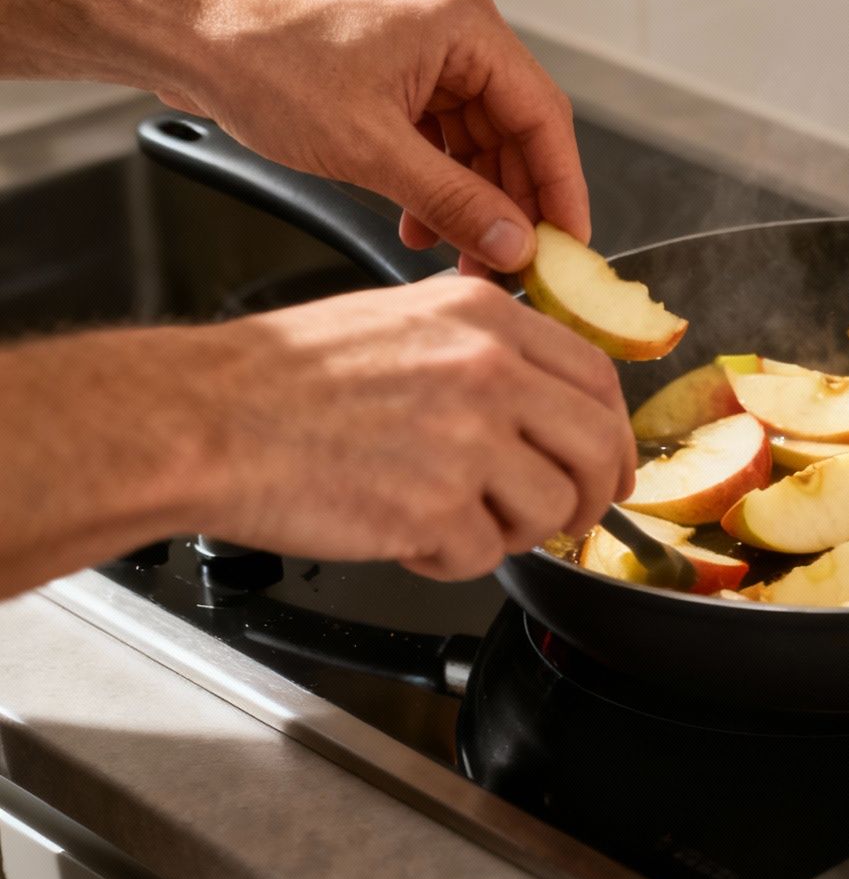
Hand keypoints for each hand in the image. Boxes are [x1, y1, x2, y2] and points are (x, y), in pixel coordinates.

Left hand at [161, 0, 588, 275]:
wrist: (182, 34)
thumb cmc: (259, 61)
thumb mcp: (368, 149)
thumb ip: (453, 202)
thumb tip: (512, 244)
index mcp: (464, 24)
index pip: (543, 117)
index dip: (561, 189)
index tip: (569, 246)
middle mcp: (454, 27)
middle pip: (514, 130)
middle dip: (510, 203)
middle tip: (511, 263)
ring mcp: (424, 46)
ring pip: (476, 138)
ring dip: (470, 198)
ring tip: (456, 251)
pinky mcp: (396, 66)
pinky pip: (439, 132)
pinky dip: (436, 179)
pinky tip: (420, 222)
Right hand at [190, 278, 635, 579]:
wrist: (205, 418)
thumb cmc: (282, 378)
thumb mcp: (400, 322)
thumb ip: (482, 351)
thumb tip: (545, 401)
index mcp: (485, 319)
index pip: (597, 380)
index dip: (614, 436)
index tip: (609, 466)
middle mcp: (488, 371)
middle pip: (598, 449)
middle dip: (591, 497)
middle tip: (568, 519)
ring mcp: (469, 438)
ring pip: (550, 510)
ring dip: (511, 531)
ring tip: (448, 517)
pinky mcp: (438, 505)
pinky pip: (484, 555)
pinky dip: (449, 560)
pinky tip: (404, 533)